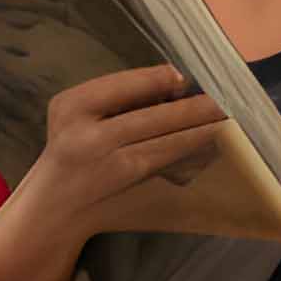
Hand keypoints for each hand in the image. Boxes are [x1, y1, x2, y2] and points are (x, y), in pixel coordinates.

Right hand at [0, 63, 231, 280]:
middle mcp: (87, 132)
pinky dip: (190, 143)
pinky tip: (209, 135)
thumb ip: (114, 98)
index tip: (183, 75)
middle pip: (151, 113)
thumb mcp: (76, 114)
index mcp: (72, 105)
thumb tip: (173, 85)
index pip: (123, 84)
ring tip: (226, 112)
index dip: (158, 78)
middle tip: (225, 93)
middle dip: (192, 104)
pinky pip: (166, 156)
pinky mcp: (125, 180)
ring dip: (200, 124)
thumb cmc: (71, 149)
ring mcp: (108, 160)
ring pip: (164, 137)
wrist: (53, 205)